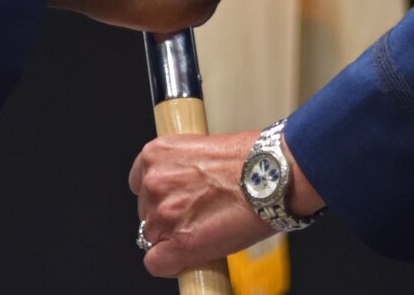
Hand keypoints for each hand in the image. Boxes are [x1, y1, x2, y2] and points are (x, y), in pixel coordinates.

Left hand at [131, 130, 323, 278]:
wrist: (273, 176)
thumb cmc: (249, 159)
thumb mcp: (202, 148)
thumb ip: (182, 168)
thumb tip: (183, 187)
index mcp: (156, 154)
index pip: (140, 184)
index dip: (159, 196)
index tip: (173, 201)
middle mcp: (153, 183)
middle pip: (146, 213)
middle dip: (168, 217)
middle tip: (198, 216)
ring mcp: (164, 214)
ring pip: (153, 238)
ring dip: (173, 238)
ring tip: (205, 230)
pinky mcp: (179, 243)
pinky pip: (156, 264)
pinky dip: (171, 265)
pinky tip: (190, 256)